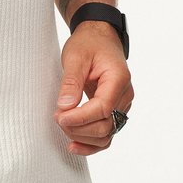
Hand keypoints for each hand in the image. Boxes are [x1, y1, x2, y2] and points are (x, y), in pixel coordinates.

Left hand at [54, 21, 133, 155]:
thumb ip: (71, 81)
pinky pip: (107, 133)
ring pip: (107, 134)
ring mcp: (122, 105)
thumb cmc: (89, 43)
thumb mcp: (76, 56)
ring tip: (63, 127)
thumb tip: (65, 106)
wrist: (99, 37)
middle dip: (79, 128)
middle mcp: (125, 95)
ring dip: (84, 138)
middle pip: (106, 125)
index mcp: (118, 79)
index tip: (59, 117)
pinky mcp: (114, 111)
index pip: (103, 108)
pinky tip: (74, 145)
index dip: (80, 118)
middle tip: (57, 119)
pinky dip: (91, 143)